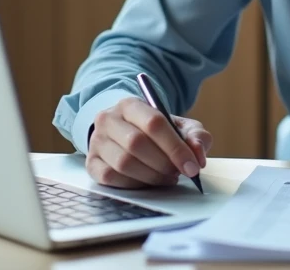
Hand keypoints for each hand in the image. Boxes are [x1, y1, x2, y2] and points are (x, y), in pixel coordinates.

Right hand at [85, 96, 211, 188]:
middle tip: (179, 173)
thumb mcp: (178, 126)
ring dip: (151, 176)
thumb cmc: (155, 131)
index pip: (154, 123)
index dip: (176, 148)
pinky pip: (111, 178)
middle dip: (163, 164)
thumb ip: (195, 136)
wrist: (124, 132)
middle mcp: (108, 119)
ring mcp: (97, 142)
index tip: (193, 167)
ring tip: (166, 178)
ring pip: (123, 163)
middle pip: (137, 144)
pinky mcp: (91, 163)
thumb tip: (198, 155)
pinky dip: (134, 185)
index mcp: (131, 104)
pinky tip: (147, 182)